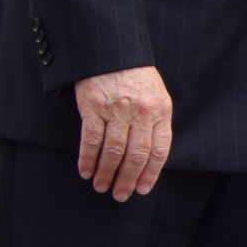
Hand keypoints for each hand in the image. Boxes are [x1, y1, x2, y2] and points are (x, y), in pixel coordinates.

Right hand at [74, 66, 172, 200]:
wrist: (113, 51)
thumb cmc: (135, 76)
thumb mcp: (156, 96)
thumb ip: (155, 123)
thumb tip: (150, 158)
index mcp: (160, 111)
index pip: (159, 151)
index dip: (151, 174)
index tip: (142, 189)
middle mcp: (141, 112)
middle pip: (136, 155)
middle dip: (127, 180)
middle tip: (120, 195)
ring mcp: (117, 109)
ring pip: (113, 151)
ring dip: (106, 173)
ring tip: (101, 186)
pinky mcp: (94, 106)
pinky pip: (91, 140)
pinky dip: (87, 159)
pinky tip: (86, 171)